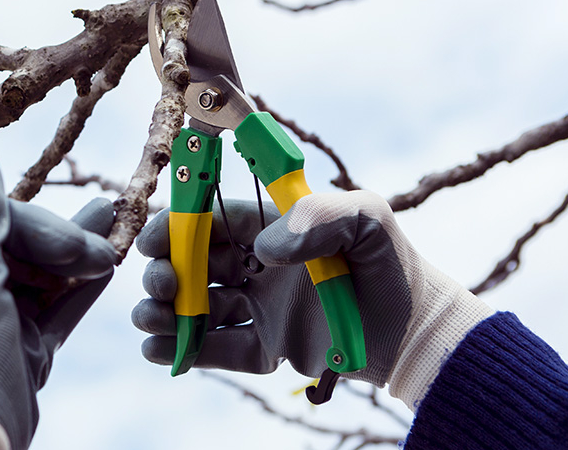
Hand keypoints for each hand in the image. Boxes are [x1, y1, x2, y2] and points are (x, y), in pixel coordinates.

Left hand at [0, 143, 116, 448]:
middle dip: (66, 238)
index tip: (74, 244)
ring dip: (81, 252)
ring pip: (47, 275)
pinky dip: (83, 289)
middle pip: (24, 244)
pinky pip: (59, 309)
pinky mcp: (25, 350)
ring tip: (118, 218)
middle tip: (107, 243)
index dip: (39, 225)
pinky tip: (110, 267)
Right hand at [131, 191, 491, 409]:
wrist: (418, 333)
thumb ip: (318, 215)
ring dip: (165, 313)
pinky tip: (160, 351)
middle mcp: (258, 267)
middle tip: (163, 286)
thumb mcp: (366, 219)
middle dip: (165, 273)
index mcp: (272, 230)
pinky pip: (219, 350)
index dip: (176, 228)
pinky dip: (186, 351)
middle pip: (194, 265)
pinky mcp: (268, 349)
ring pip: (198, 309)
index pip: (211, 222)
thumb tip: (264, 248)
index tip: (153, 241)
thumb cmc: (391, 265)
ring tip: (150, 321)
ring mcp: (260, 309)